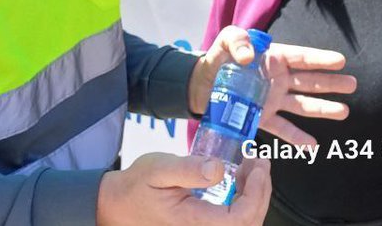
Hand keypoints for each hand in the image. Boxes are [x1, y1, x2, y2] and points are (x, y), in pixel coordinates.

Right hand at [95, 153, 270, 224]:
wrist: (119, 204)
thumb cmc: (137, 186)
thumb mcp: (158, 168)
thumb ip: (187, 169)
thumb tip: (217, 168)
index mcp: (192, 221)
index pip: (239, 220)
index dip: (256, 195)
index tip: (258, 167)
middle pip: (249, 223)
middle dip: (261, 191)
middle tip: (259, 161)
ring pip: (245, 223)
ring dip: (256, 194)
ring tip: (252, 166)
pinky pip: (234, 220)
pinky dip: (245, 199)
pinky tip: (240, 178)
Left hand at [190, 26, 355, 146]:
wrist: (200, 84)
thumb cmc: (217, 57)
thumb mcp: (226, 41)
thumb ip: (238, 41)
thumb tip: (249, 56)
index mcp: (274, 58)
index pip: (301, 58)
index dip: (320, 59)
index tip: (340, 61)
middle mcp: (278, 79)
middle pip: (309, 81)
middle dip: (331, 83)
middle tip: (352, 85)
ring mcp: (273, 99)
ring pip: (302, 104)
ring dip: (322, 108)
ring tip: (343, 112)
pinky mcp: (262, 118)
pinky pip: (282, 128)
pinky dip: (296, 138)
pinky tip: (312, 146)